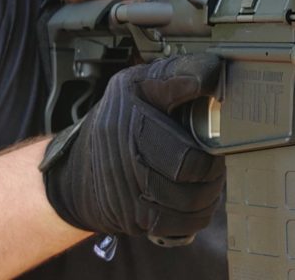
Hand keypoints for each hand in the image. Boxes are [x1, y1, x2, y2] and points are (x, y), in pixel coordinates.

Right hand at [40, 54, 223, 241]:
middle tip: (215, 159)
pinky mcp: (134, 221)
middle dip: (213, 168)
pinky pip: (181, 224)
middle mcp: (126, 160)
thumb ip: (176, 74)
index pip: (185, 145)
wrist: (76, 171)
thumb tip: (212, 70)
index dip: (209, 144)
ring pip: (190, 202)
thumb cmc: (116, 122)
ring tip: (209, 178)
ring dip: (210, 192)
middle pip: (191, 173)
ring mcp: (129, 195)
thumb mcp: (138, 85)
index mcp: (130, 122)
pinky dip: (198, 214)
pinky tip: (198, 199)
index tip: (219, 129)